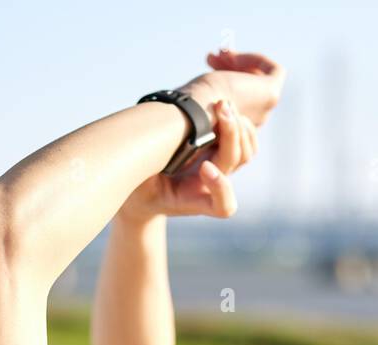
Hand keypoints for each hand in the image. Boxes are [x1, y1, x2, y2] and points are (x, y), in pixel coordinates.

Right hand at [119, 97, 257, 221]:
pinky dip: (238, 120)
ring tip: (221, 103)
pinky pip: (245, 139)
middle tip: (221, 107)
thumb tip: (136, 155)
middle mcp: (210, 187)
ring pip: (246, 151)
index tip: (204, 168)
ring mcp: (219, 170)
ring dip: (238, 125)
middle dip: (232, 135)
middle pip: (235, 163)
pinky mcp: (220, 153)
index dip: (220, 187)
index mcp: (193, 199)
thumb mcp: (131, 184)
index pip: (223, 206)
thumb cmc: (137, 188)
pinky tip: (220, 104)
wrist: (144, 191)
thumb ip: (137, 175)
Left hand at [182, 49, 284, 128]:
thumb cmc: (194, 104)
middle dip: (231, 65)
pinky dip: (258, 59)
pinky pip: (275, 71)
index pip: (241, 94)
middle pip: (250, 84)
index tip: (210, 62)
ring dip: (239, 60)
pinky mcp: (271, 96)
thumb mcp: (203, 92)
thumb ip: (214, 81)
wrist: (197, 112)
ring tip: (214, 56)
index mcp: (238, 125)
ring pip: (259, 76)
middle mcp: (254, 119)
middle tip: (213, 56)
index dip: (227, 74)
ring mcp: (264, 109)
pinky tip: (236, 56)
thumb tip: (214, 58)